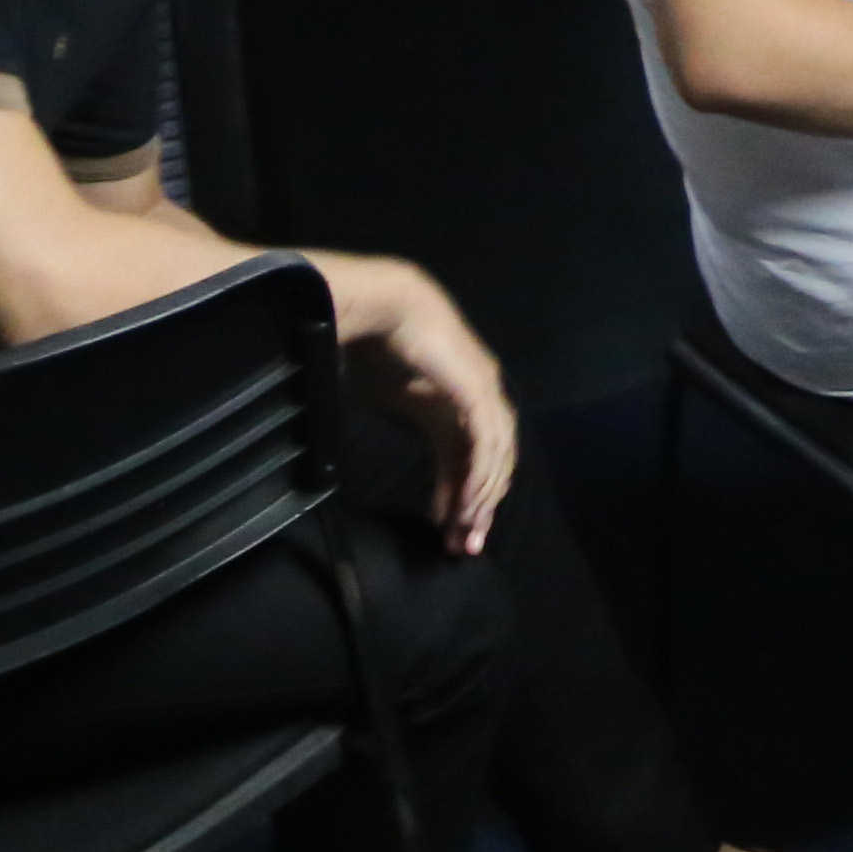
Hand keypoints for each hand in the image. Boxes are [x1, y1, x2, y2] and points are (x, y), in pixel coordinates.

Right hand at [352, 276, 518, 554]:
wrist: (379, 304)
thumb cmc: (369, 345)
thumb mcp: (380, 400)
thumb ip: (390, 427)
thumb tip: (358, 461)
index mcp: (454, 402)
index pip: (470, 457)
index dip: (461, 494)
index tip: (447, 531)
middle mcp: (477, 399)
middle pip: (489, 463)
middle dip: (477, 506)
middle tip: (464, 546)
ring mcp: (483, 393)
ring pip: (494, 458)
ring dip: (480, 499)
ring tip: (463, 533)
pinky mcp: (479, 390)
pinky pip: (486, 445)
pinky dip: (479, 478)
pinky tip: (465, 506)